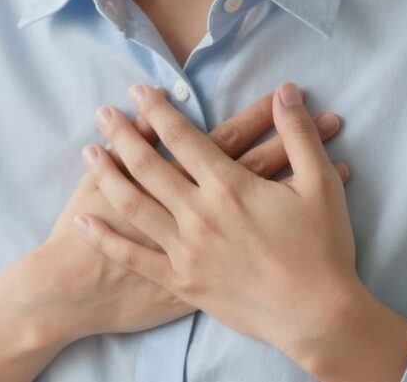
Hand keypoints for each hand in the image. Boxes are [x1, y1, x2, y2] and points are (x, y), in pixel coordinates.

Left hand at [73, 81, 358, 369]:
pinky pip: (134, 256)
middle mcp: (199, 214)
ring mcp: (185, 250)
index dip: (158, 110)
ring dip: (107, 175)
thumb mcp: (321, 184)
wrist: (317, 316)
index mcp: (230, 186)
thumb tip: (287, 92)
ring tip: (88, 151)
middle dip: (122, 134)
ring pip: (133, 205)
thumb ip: (299, 135)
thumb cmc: (323, 249)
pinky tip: (83, 221)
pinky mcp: (180, 281)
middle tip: (103, 112)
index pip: (184, 137)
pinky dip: (105, 238)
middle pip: (148, 165)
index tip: (139, 91)